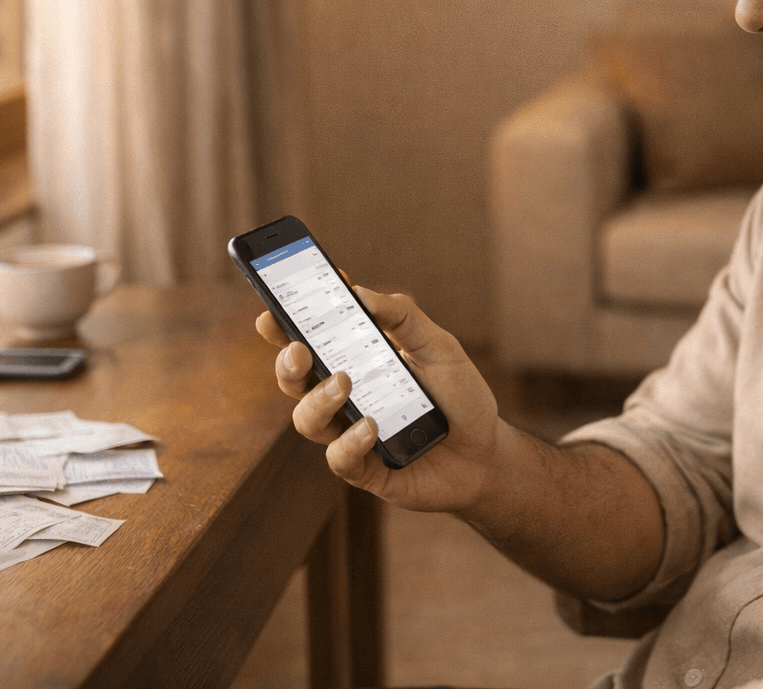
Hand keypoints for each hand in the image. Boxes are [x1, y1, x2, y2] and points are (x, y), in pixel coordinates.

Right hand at [256, 287, 503, 512]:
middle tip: (298, 348)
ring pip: (307, 420)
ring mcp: (350, 434)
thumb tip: (361, 292)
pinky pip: (340, 459)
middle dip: (286, 363)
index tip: (274, 305)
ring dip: (317, 401)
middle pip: (295, 380)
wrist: (488, 453)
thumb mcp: (438, 346)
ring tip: (343, 384)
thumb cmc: (459, 396)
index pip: (310, 339)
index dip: (285, 323)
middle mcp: (345, 398)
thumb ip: (404, 317)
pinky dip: (350, 442)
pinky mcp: (365, 469)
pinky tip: (372, 426)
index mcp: (356, 362)